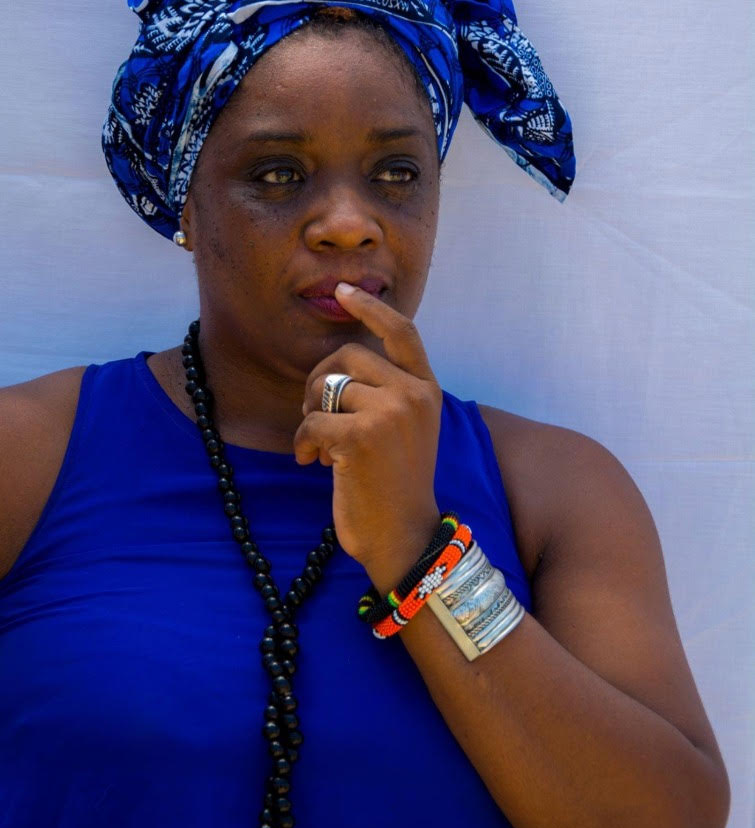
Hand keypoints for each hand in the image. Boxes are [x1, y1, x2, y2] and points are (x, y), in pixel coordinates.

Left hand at [295, 283, 441, 578]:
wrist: (404, 537)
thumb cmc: (395, 486)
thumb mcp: (404, 430)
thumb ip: (386, 392)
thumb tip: (340, 362)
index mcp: (427, 389)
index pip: (401, 331)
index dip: (370, 307)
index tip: (343, 291)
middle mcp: (415, 394)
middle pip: (348, 355)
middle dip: (319, 380)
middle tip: (313, 414)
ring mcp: (392, 413)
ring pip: (328, 388)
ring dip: (310, 415)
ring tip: (319, 445)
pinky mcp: (363, 436)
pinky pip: (313, 421)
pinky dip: (303, 442)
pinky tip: (311, 462)